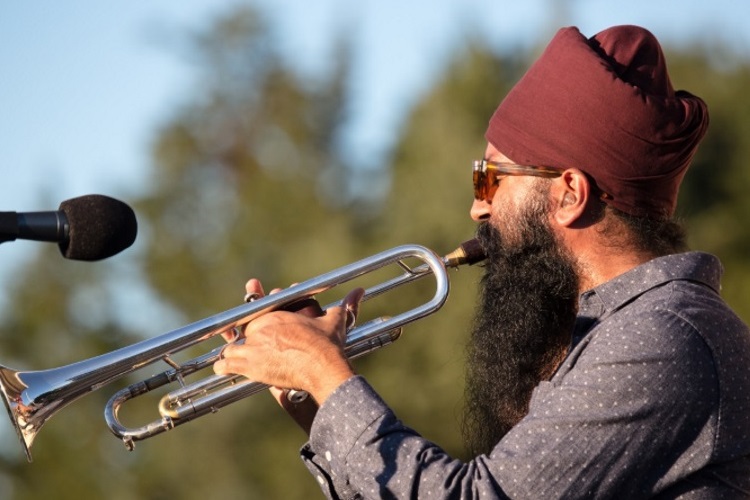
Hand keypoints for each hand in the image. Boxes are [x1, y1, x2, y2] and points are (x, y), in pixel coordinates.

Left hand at [214, 280, 363, 406]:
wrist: (322, 367)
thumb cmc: (327, 344)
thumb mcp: (336, 321)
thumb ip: (346, 305)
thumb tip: (360, 292)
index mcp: (278, 314)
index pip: (260, 307)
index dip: (257, 304)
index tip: (253, 297)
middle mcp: (263, 326)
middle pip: (246, 328)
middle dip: (246, 332)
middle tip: (244, 336)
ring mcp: (255, 345)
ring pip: (235, 345)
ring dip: (233, 349)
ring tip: (231, 354)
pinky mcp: (250, 364)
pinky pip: (229, 363)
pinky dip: (224, 365)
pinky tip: (222, 367)